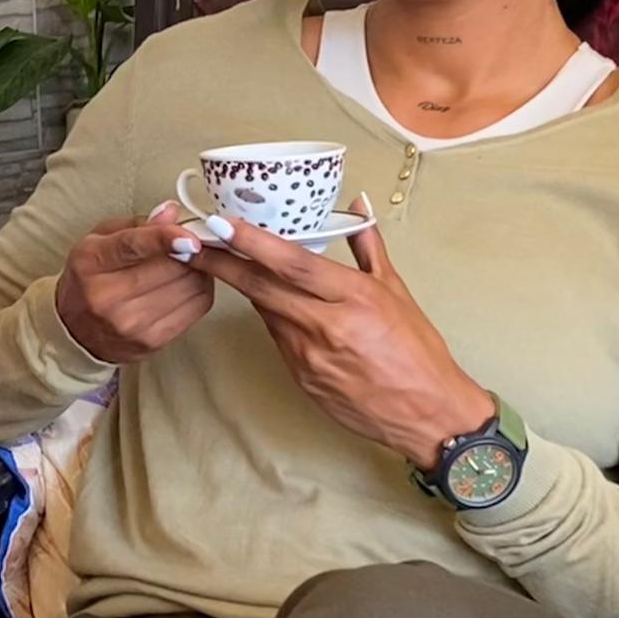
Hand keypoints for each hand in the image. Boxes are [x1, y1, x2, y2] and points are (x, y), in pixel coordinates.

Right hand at [55, 203, 215, 363]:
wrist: (75, 331)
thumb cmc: (89, 279)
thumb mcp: (100, 240)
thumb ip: (137, 224)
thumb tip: (170, 213)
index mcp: (91, 262)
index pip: (132, 247)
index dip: (164, 239)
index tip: (189, 236)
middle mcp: (107, 296)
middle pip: (168, 268)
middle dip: (189, 251)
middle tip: (190, 243)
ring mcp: (130, 323)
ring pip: (188, 286)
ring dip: (197, 269)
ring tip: (186, 263)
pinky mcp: (151, 341)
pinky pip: (196, 307)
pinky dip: (200, 289)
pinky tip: (186, 283)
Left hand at [191, 198, 495, 468]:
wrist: (426, 413)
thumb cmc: (417, 351)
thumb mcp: (396, 291)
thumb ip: (368, 246)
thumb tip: (358, 204)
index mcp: (354, 297)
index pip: (292, 263)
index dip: (252, 242)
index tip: (221, 224)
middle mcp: (327, 325)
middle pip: (262, 288)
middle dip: (222, 263)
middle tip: (192, 242)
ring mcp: (310, 356)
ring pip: (266, 312)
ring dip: (244, 287)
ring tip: (220, 262)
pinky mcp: (301, 378)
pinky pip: (277, 338)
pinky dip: (270, 316)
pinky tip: (266, 303)